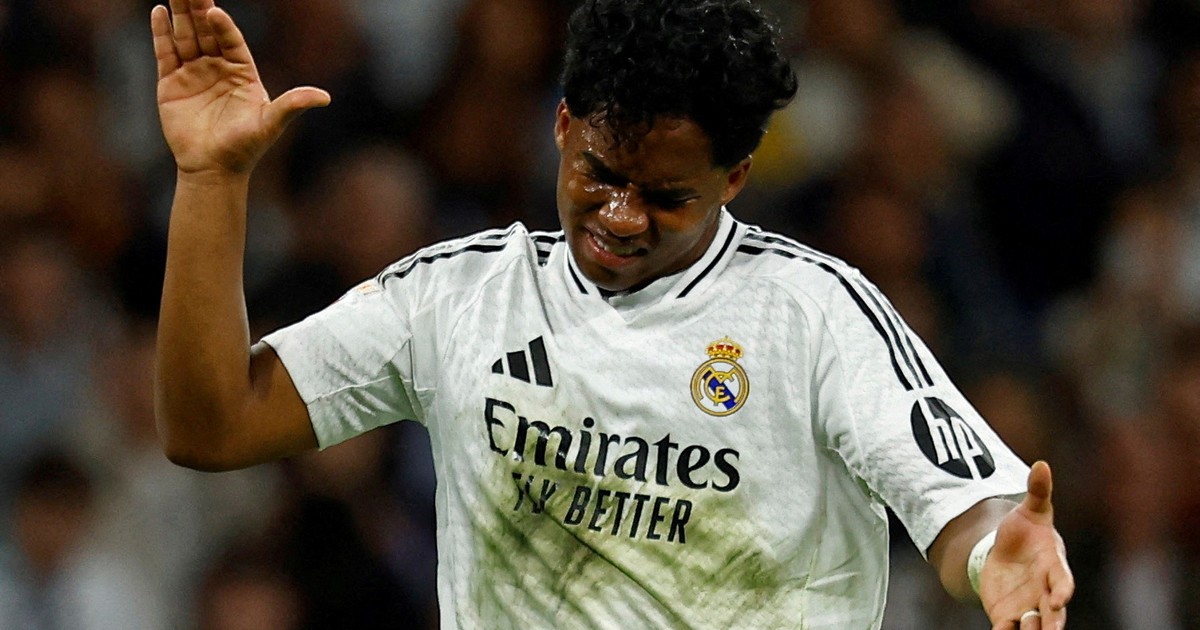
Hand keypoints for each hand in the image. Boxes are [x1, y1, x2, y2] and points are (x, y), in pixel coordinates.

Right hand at [151, 0, 329, 174]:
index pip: (231, 40)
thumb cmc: (245, 148)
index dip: (224, 26)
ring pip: (186, 36)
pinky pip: (166, 52)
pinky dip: (162, 32)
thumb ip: (293, 105)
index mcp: (242, 72)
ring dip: (180, 13)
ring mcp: (194, 72)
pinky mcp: (171, 82)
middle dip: (199, 8)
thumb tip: (325, 97)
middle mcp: (218, 67)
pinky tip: (160, 12)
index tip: (215, 11)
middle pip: (207, 31)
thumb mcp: (270, 124)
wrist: (213, 169)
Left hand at [980, 461, 1074, 629]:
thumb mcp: (1030, 509)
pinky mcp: (1007, 614)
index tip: (1060, 598)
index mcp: (1053, 565)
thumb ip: (1038, 491)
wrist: (1007, 552)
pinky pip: (1009, 628)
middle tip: (1051, 629)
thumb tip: (1041, 463)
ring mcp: (1028, 605)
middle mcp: (1044, 590)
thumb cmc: (1026, 531)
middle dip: (1053, 621)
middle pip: (1054, 611)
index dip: (1062, 589)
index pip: (1063, 580)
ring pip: (1034, 624)